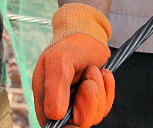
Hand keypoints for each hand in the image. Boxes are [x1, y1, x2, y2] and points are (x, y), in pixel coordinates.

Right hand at [32, 3, 114, 127]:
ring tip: (92, 70)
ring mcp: (78, 104)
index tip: (77, 121)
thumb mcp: (59, 62)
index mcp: (44, 99)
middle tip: (89, 82)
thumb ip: (55, 88)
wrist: (87, 35)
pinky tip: (102, 73)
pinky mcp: (94, 101)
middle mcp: (60, 105)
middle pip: (78, 124)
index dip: (67, 127)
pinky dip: (108, 89)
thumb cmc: (69, 46)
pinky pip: (105, 106)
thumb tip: (55, 115)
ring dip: (99, 91)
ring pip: (94, 116)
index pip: (52, 126)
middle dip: (88, 103)